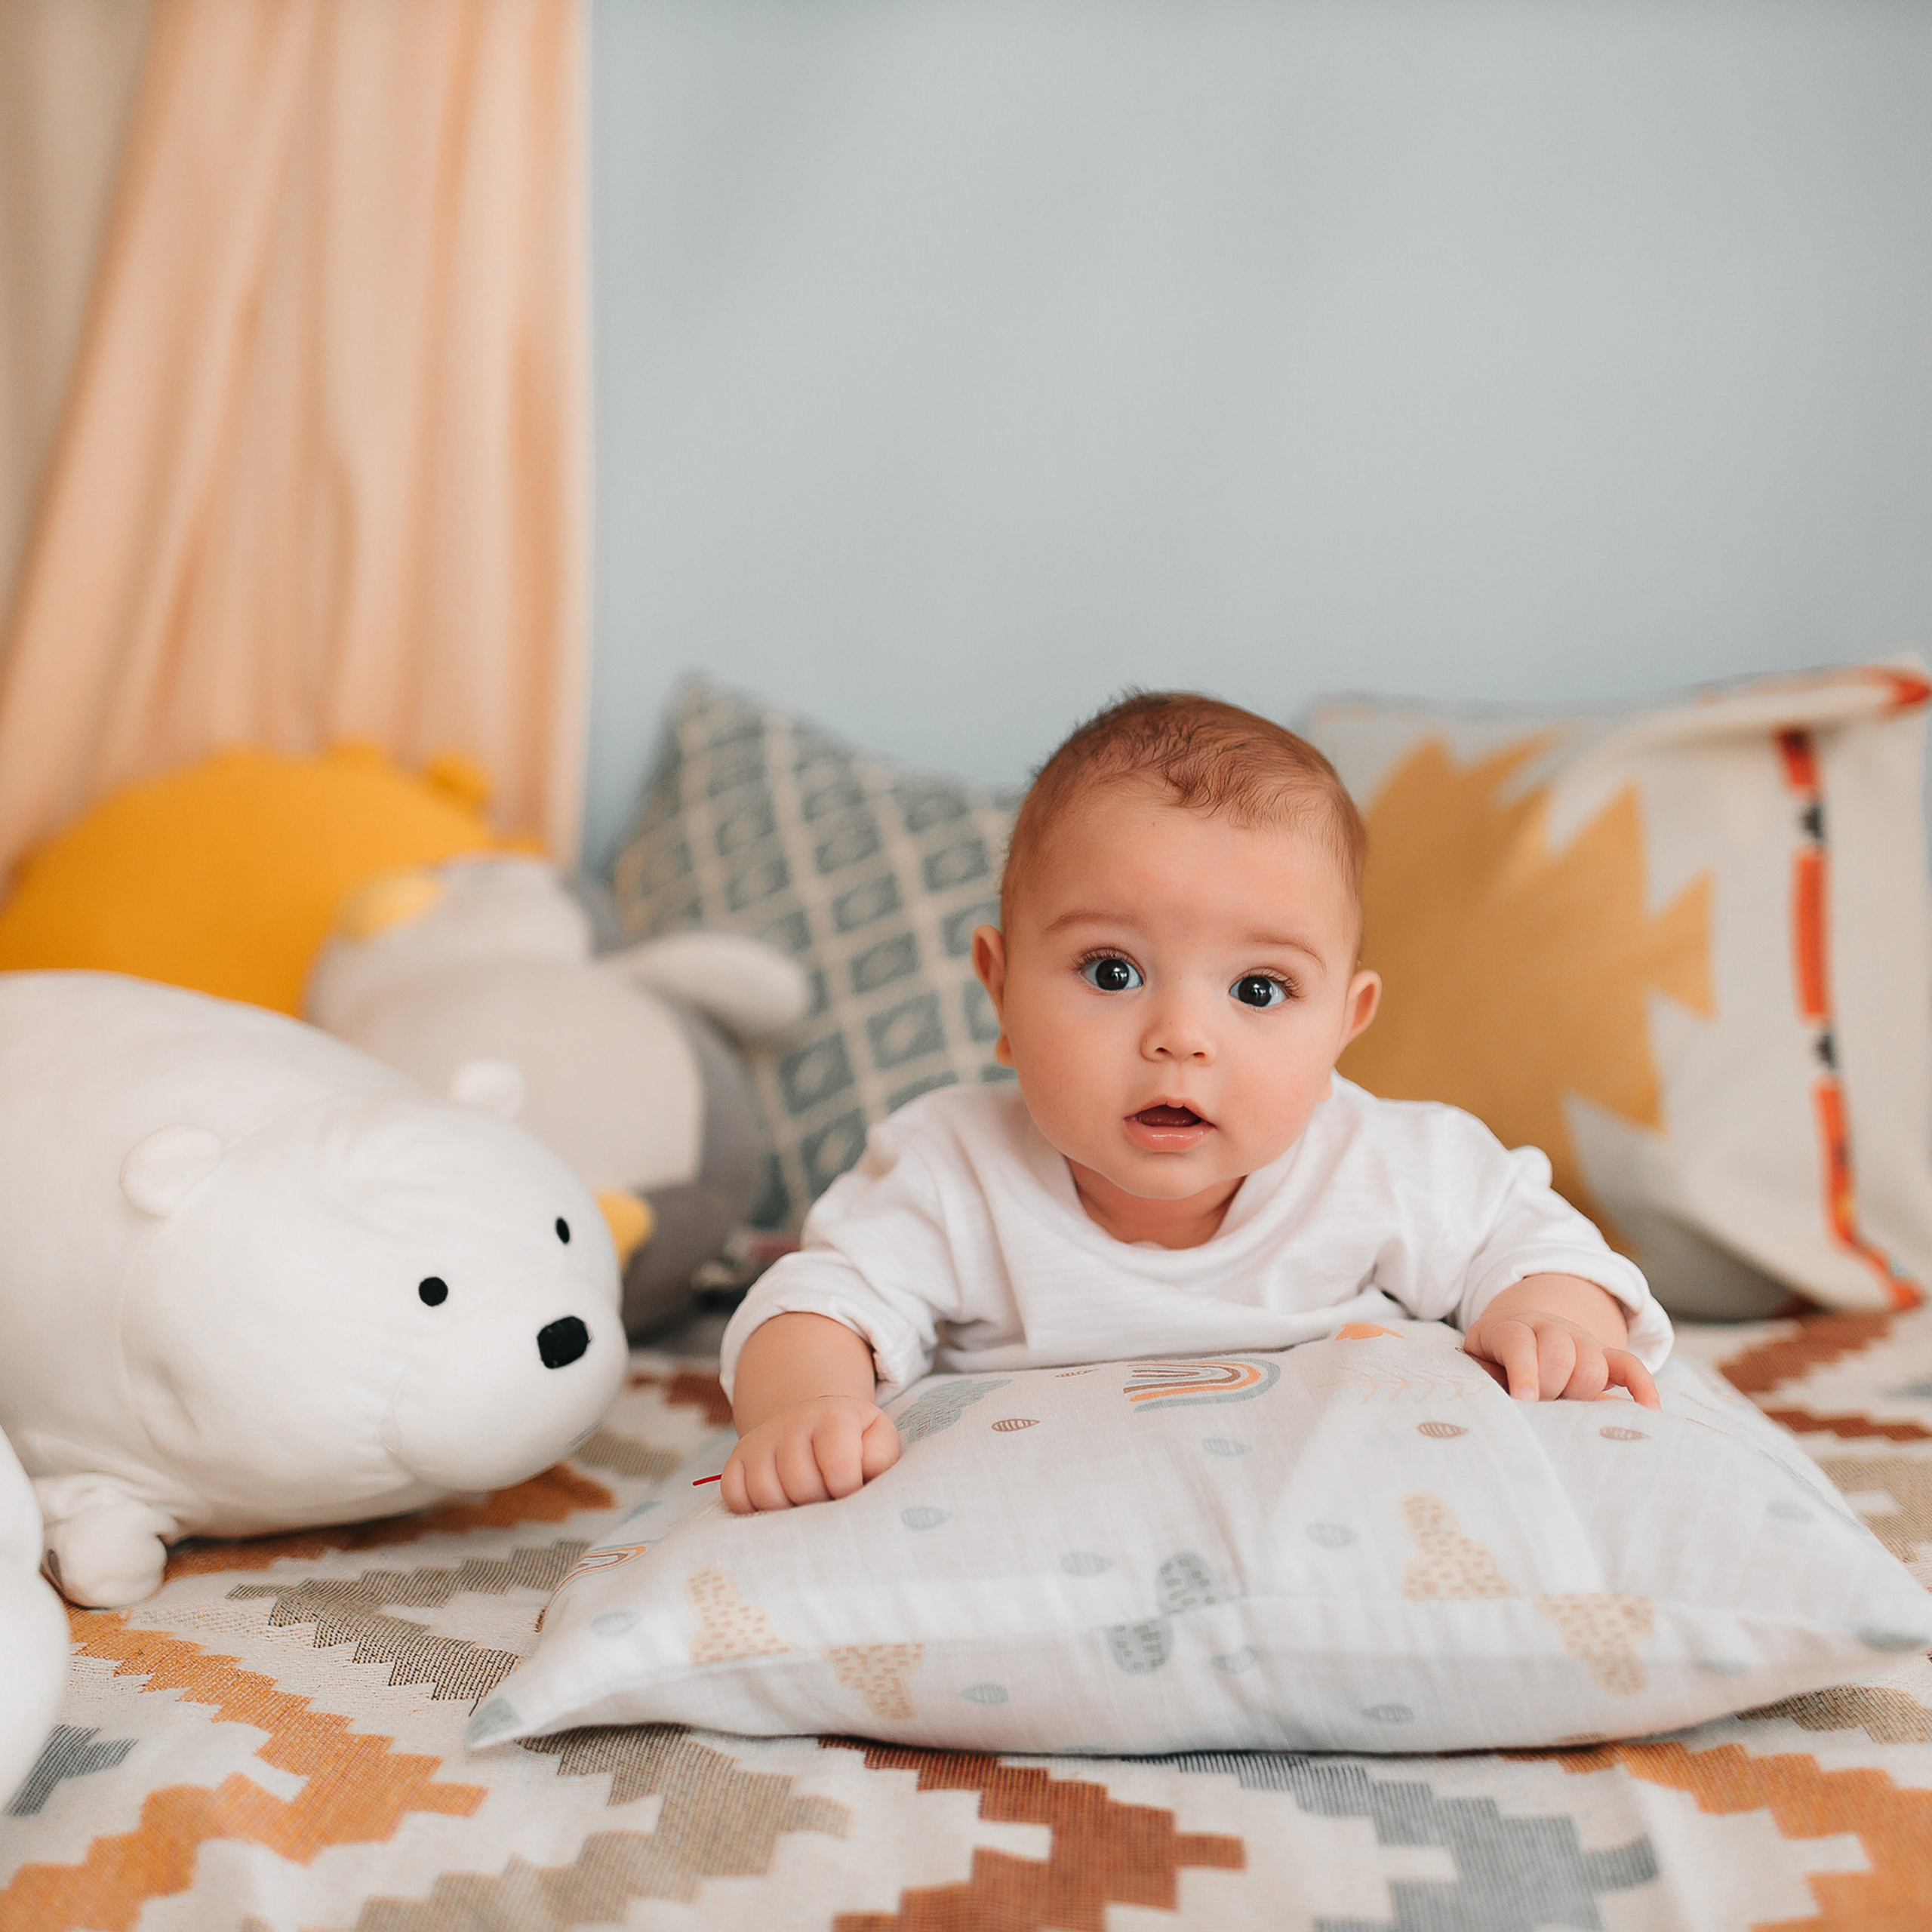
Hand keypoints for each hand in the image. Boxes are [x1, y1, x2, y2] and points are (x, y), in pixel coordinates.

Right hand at [720, 1395, 900, 1513]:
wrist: (814, 1422)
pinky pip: (735, 1496)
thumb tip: (862, 1477)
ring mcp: (760, 1440)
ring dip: (787, 1510)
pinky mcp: (737, 1459)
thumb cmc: (853, 1441)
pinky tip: (777, 1502)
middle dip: (819, 1503)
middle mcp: (791, 1422)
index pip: (839, 1467)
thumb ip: (880, 1458)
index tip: (852, 1491)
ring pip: (766, 1493)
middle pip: (801, 1485)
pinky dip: (753, 1509)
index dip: (848, 1490)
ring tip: (805, 1502)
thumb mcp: (878, 1440)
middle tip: (828, 1498)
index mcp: (833, 1416)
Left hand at [1463, 1306, 1660, 1408]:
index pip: (1519, 1343)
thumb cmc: (1494, 1364)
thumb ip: (1492, 1381)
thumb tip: (1508, 1405)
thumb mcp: (1482, 1367)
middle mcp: (1547, 1328)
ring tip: (1563, 1407)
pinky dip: (1641, 1386)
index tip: (1524, 1399)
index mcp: (1510, 1329)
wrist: (1522, 1337)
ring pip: (1592, 1364)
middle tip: (1538, 1406)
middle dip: (1551, 1388)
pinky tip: (1648, 1410)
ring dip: (1580, 1392)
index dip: (1523, 1370)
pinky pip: (1630, 1365)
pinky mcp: (1605, 1357)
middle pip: (1560, 1355)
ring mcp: (1580, 1340)